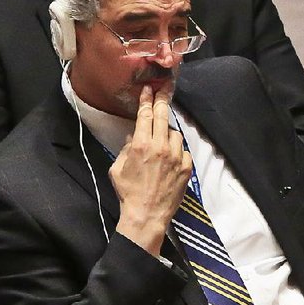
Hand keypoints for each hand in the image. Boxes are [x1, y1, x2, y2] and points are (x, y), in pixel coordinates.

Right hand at [109, 85, 192, 255]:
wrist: (147, 214)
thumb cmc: (128, 192)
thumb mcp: (117, 168)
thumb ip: (126, 148)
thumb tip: (133, 136)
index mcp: (141, 145)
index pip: (145, 115)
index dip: (147, 100)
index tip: (149, 90)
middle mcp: (160, 147)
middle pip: (163, 117)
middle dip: (162, 101)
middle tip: (163, 91)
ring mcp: (175, 157)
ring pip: (175, 134)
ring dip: (168, 133)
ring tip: (162, 141)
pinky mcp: (186, 168)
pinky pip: (183, 151)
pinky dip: (177, 152)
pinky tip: (170, 158)